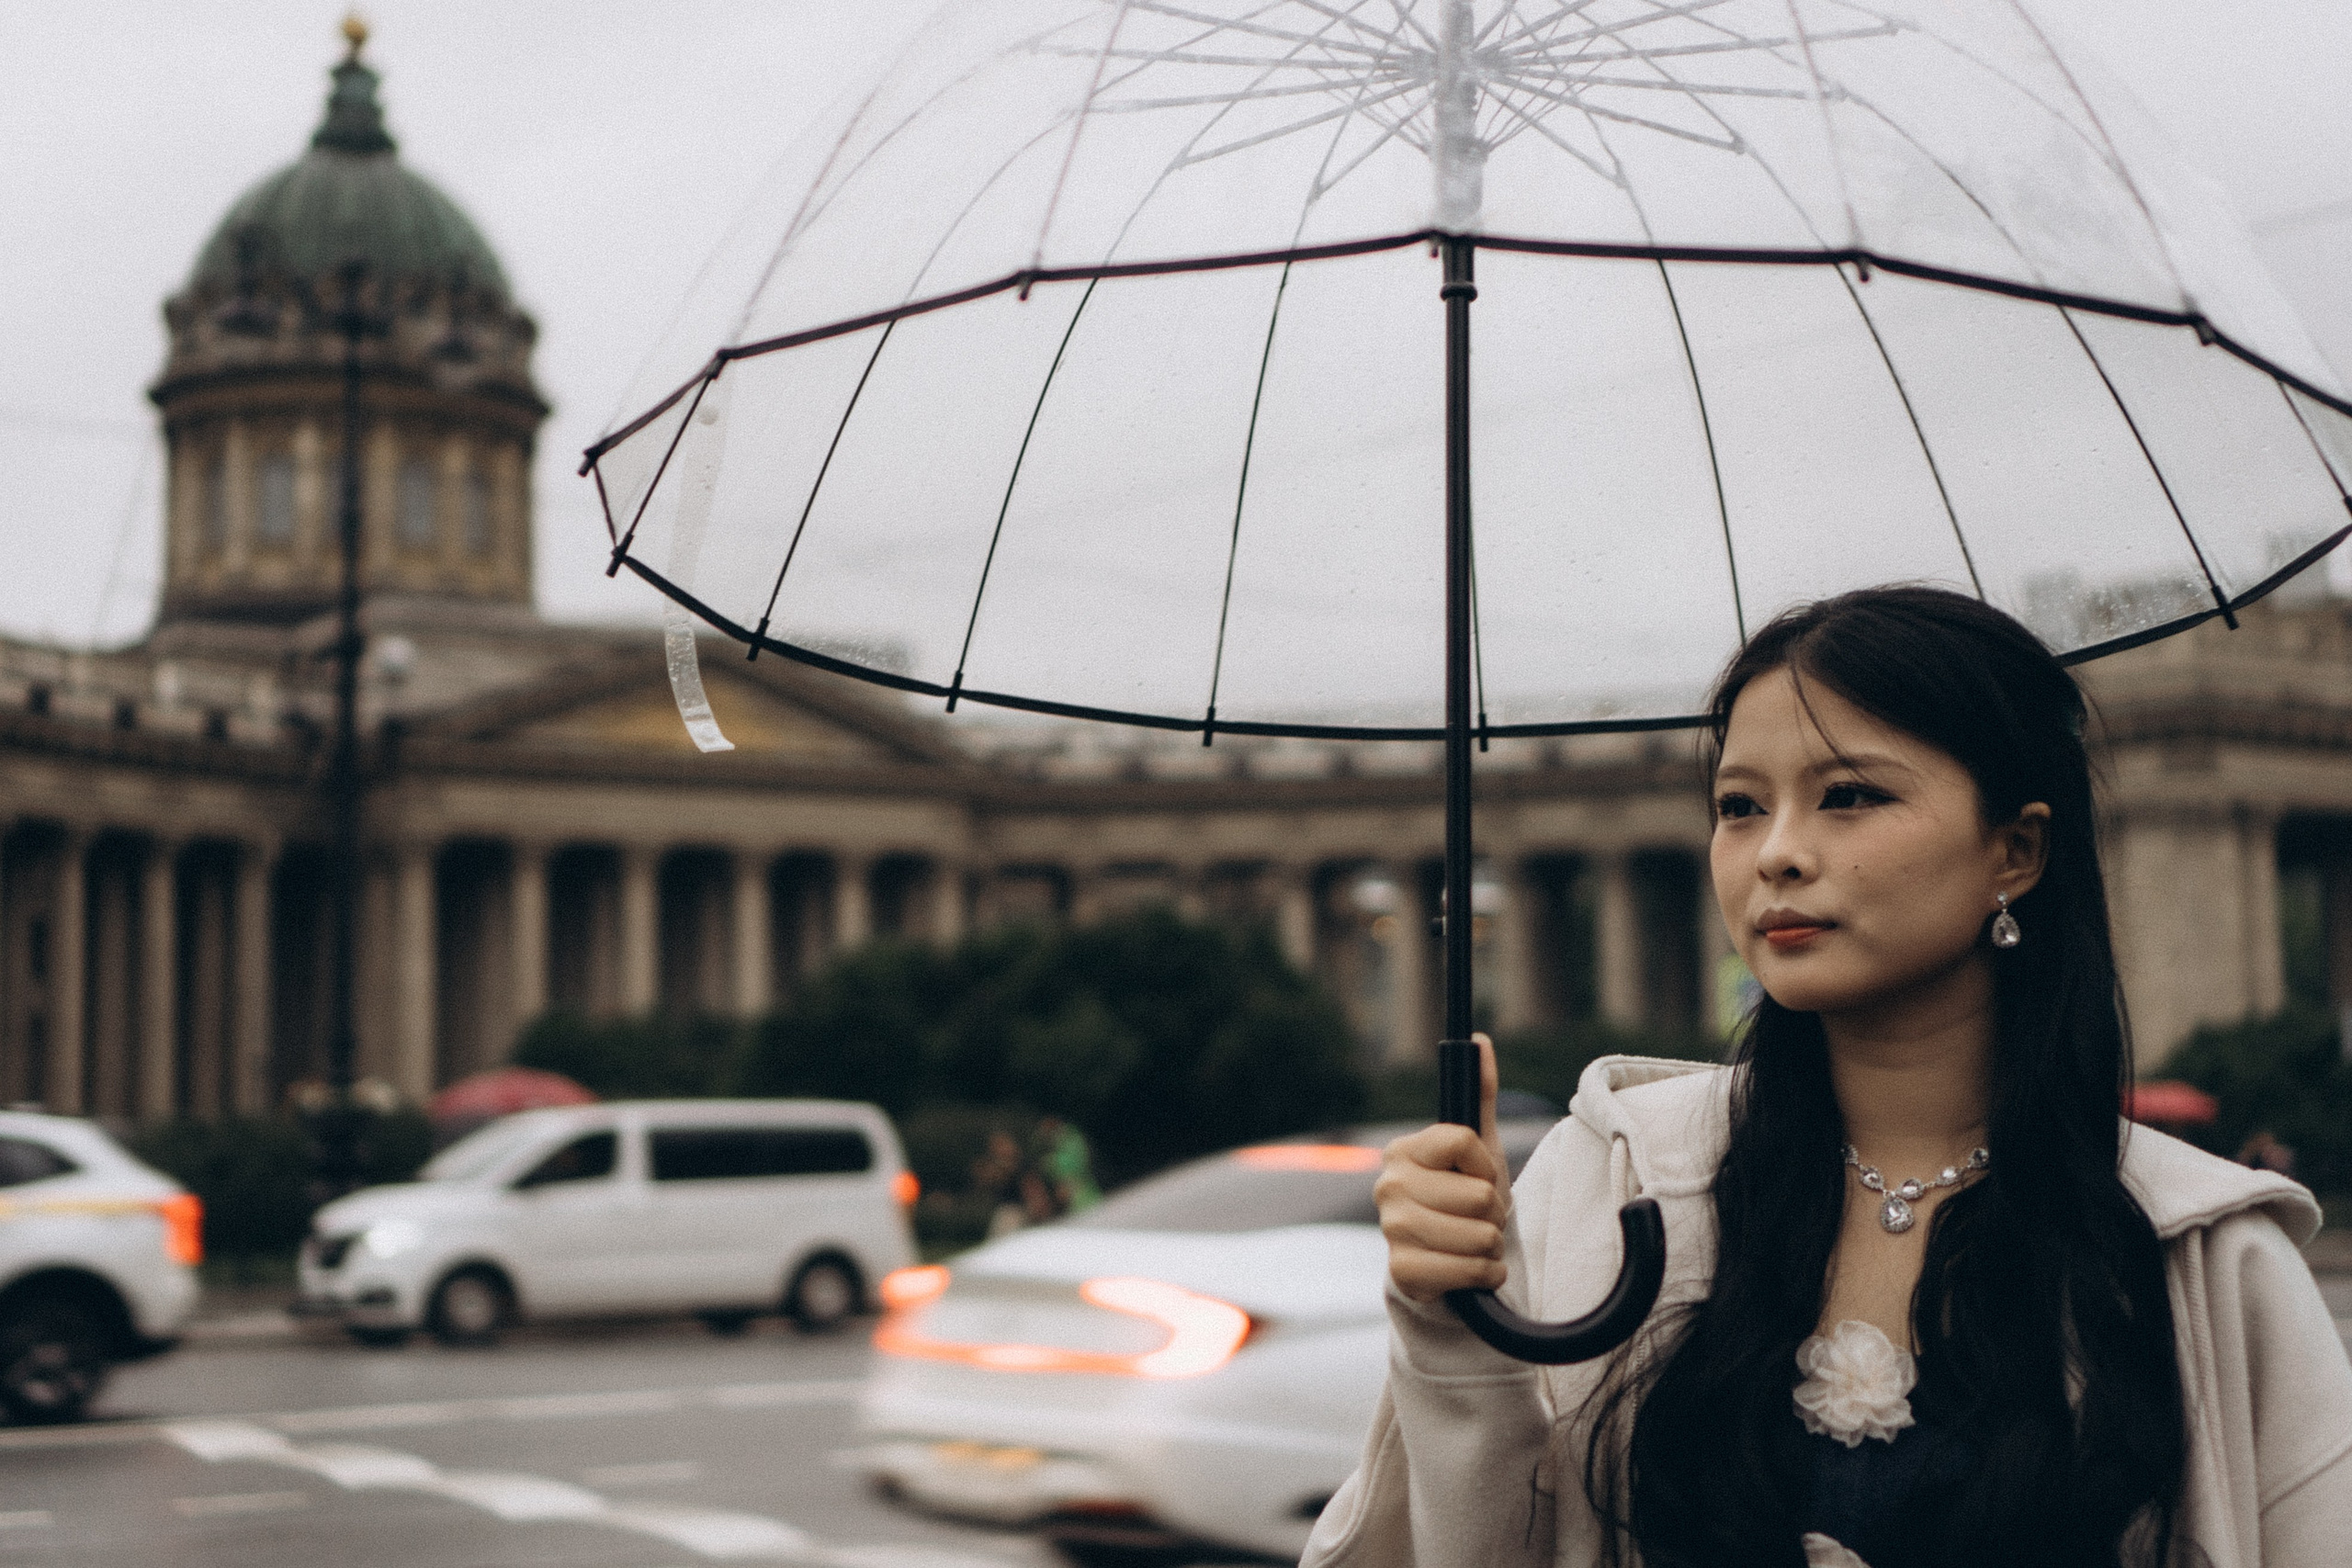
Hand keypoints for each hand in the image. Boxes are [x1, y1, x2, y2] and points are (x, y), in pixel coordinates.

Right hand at [1376, 1033, 1509, 1301]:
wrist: (1444, 1265)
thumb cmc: (1461, 1201)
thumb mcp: (1478, 1149)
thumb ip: (1479, 1093)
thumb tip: (1480, 1040)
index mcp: (1403, 1151)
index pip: (1463, 1140)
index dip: (1485, 1163)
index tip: (1478, 1176)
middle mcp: (1389, 1186)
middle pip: (1478, 1194)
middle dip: (1493, 1212)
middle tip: (1477, 1218)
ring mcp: (1392, 1230)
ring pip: (1479, 1234)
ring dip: (1491, 1246)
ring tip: (1473, 1244)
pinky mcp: (1403, 1272)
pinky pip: (1471, 1271)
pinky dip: (1485, 1274)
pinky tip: (1470, 1271)